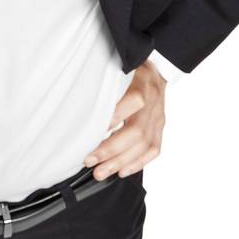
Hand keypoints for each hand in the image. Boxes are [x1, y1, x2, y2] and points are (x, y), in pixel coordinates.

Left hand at [83, 59, 166, 178]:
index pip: (134, 101)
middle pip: (137, 131)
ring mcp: (158, 115)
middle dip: (111, 150)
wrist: (156, 68)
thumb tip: (77, 100)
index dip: (115, 118)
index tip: (92, 131)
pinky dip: (138, 163)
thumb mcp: (116, 65)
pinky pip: (154, 149)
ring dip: (121, 161)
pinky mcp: (160, 126)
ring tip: (101, 172)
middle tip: (90, 161)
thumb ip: (104, 81)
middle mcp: (153, 100)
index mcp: (142, 82)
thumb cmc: (129, 68)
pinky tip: (122, 171)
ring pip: (145, 144)